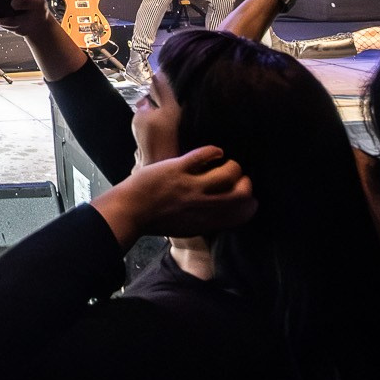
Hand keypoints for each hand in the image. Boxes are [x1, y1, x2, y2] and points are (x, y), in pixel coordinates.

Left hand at [94, 146, 255, 245]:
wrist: (129, 211)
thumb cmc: (156, 221)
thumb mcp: (187, 228)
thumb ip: (206, 220)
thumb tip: (222, 211)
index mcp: (206, 221)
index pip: (242, 213)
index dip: (251, 203)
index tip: (248, 196)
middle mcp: (203, 205)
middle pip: (241, 193)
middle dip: (246, 183)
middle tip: (239, 177)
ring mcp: (191, 187)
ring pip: (228, 172)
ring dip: (232, 165)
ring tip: (225, 162)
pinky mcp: (177, 169)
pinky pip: (205, 155)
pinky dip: (214, 151)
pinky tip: (214, 152)